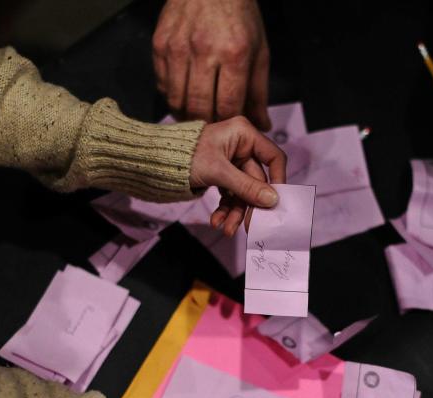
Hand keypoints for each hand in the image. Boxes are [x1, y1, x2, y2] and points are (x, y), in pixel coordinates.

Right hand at [153, 0, 270, 128]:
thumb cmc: (238, 16)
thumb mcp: (259, 51)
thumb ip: (259, 92)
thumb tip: (262, 125)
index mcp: (234, 54)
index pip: (228, 106)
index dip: (228, 124)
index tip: (230, 129)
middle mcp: (204, 51)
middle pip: (200, 108)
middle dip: (207, 125)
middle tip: (212, 128)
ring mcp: (178, 48)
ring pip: (177, 101)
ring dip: (186, 116)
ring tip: (196, 116)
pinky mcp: (160, 45)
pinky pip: (162, 85)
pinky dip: (172, 97)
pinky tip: (183, 96)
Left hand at [189, 116, 285, 235]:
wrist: (155, 162)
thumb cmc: (184, 156)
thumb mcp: (218, 171)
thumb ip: (246, 186)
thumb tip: (272, 200)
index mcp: (244, 134)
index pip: (273, 157)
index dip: (278, 179)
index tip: (276, 202)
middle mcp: (241, 146)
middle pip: (256, 181)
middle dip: (248, 205)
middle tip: (250, 227)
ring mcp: (231, 162)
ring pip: (243, 192)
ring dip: (235, 212)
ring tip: (226, 229)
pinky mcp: (221, 175)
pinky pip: (230, 195)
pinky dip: (225, 209)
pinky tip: (217, 221)